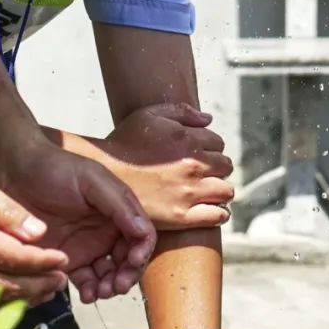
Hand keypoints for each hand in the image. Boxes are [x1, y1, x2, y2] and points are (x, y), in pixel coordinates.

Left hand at [0, 144, 156, 304]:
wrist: (13, 172)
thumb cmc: (56, 169)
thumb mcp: (92, 180)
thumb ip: (119, 205)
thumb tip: (144, 232)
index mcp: (119, 212)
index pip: (141, 237)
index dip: (141, 253)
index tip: (133, 262)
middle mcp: (107, 231)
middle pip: (128, 261)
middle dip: (126, 276)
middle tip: (117, 286)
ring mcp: (86, 247)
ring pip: (107, 275)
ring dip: (108, 287)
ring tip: (99, 292)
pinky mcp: (65, 259)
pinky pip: (81, 281)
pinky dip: (88, 290)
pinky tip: (85, 294)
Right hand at [0, 168, 68, 305]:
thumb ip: (7, 210)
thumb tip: (40, 233)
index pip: (16, 259)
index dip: (44, 262)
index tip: (64, 260)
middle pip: (7, 287)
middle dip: (39, 286)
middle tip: (62, 281)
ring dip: (22, 299)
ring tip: (47, 290)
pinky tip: (17, 295)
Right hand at [99, 103, 233, 231]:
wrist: (101, 176)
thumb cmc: (124, 143)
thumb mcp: (150, 115)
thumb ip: (182, 112)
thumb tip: (208, 120)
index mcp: (188, 140)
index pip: (218, 144)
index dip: (209, 148)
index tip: (199, 155)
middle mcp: (192, 165)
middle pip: (226, 166)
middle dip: (217, 168)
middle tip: (204, 173)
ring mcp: (188, 193)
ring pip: (226, 191)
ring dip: (220, 190)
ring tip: (209, 191)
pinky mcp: (182, 217)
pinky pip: (218, 215)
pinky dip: (219, 212)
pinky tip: (211, 209)